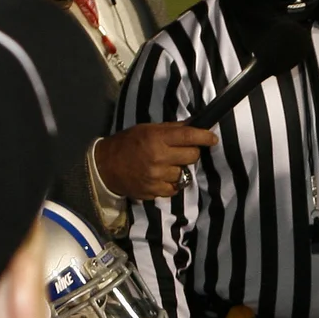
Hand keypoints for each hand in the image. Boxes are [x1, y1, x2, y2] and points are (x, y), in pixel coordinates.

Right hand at [93, 123, 215, 199]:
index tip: (213, 139)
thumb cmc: (128, 144)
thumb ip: (171, 129)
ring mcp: (157, 176)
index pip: (188, 136)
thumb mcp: (147, 130)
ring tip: (165, 165)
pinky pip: (174, 188)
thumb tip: (194, 125)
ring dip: (179, 169)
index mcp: (157, 138)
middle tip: (181, 152)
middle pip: (192, 156)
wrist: (105, 167)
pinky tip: (161, 177)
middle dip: (191, 153)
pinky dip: (171, 183)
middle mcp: (159, 157)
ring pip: (184, 174)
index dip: (204, 137)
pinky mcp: (154, 191)